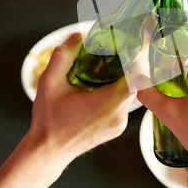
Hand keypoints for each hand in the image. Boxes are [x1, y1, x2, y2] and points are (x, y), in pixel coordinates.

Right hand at [29, 33, 134, 159]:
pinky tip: (108, 78)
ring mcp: (121, 122)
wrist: (48, 152)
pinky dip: (121, 87)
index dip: (139, 56)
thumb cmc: (48, 120)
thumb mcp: (48, 84)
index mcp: (107, 104)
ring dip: (127, 73)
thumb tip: (77, 36)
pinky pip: (126, 101)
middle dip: (133, 60)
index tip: (137, 40)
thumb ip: (62, 57)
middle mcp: (119, 115)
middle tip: (127, 42)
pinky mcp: (118, 126)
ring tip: (116, 57)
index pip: (137, 76)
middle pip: (138, 81)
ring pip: (133, 91)